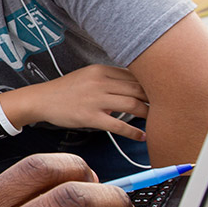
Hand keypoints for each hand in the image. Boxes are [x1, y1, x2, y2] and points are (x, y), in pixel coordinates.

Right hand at [15, 64, 149, 140]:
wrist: (41, 99)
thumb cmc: (65, 90)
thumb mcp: (88, 76)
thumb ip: (109, 79)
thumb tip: (133, 86)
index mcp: (101, 70)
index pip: (134, 75)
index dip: (151, 84)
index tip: (162, 92)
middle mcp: (100, 82)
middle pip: (138, 89)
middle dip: (154, 98)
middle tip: (166, 107)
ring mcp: (95, 99)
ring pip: (132, 105)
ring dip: (148, 114)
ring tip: (157, 121)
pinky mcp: (89, 116)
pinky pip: (118, 125)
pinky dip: (133, 132)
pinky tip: (141, 136)